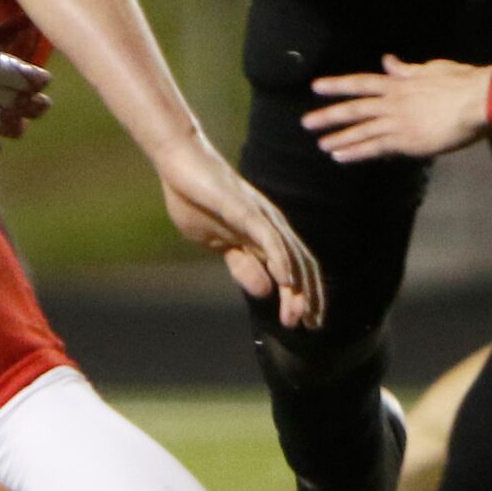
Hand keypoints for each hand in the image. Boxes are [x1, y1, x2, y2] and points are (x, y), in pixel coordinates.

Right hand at [150, 131, 323, 328]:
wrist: (180, 164)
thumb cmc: (197, 200)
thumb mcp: (218, 244)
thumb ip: (243, 264)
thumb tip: (266, 291)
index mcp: (265, 234)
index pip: (294, 268)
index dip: (303, 296)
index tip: (305, 324)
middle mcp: (271, 225)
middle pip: (300, 264)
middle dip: (308, 297)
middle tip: (311, 326)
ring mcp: (260, 216)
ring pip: (289, 254)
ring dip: (298, 286)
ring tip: (300, 313)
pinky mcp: (244, 209)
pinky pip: (268, 236)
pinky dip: (281, 259)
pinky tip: (286, 280)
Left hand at [306, 55, 491, 162]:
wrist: (477, 101)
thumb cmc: (461, 82)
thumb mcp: (431, 68)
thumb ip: (407, 69)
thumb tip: (389, 61)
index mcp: (399, 83)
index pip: (361, 82)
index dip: (337, 85)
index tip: (316, 87)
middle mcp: (393, 102)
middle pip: (354, 109)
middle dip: (329, 115)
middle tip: (306, 122)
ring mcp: (397, 122)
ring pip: (361, 130)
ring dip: (339, 138)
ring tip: (321, 144)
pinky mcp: (406, 141)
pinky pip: (375, 147)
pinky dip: (356, 152)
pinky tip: (340, 157)